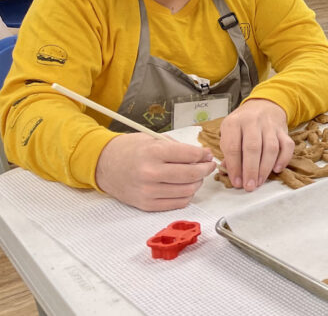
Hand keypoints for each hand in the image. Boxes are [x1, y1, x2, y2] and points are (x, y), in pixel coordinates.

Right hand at [95, 133, 215, 211]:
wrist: (103, 165)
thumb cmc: (129, 150)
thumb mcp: (153, 140)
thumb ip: (179, 148)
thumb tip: (204, 155)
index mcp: (152, 153)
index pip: (190, 155)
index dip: (203, 155)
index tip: (206, 155)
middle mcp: (150, 173)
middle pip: (192, 174)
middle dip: (205, 169)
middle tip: (207, 165)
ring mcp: (148, 191)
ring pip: (188, 191)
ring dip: (197, 183)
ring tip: (196, 176)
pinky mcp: (146, 205)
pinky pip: (178, 203)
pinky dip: (187, 195)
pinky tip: (184, 187)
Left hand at [219, 99, 293, 191]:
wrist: (264, 105)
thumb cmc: (242, 123)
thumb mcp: (229, 131)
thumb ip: (228, 150)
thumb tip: (231, 172)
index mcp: (234, 122)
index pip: (233, 147)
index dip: (234, 167)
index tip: (236, 182)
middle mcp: (252, 121)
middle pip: (253, 148)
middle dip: (251, 170)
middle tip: (249, 186)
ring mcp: (270, 125)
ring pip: (271, 148)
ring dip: (265, 168)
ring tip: (260, 182)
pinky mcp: (283, 131)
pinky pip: (287, 145)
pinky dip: (284, 159)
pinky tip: (277, 169)